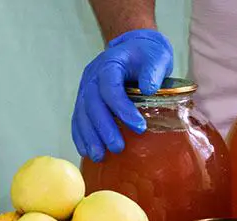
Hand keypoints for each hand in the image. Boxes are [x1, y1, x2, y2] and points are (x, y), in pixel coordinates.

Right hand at [72, 29, 173, 161]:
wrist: (135, 47)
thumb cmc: (147, 55)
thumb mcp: (157, 58)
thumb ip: (153, 72)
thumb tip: (148, 88)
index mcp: (110, 64)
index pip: (110, 87)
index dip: (122, 108)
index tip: (139, 127)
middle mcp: (92, 76)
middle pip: (92, 103)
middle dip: (103, 128)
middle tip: (117, 147)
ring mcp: (86, 87)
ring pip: (82, 113)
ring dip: (89, 136)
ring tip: (98, 156)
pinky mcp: (85, 99)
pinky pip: (78, 117)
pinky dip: (81, 135)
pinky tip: (86, 151)